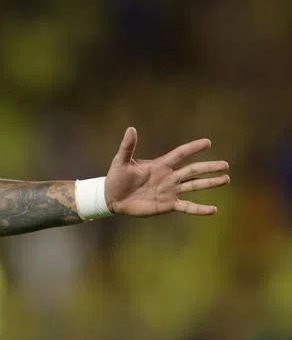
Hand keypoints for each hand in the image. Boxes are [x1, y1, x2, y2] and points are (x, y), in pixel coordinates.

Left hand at [105, 127, 229, 215]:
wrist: (112, 198)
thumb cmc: (117, 178)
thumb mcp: (121, 161)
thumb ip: (127, 147)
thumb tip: (131, 129)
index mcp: (160, 165)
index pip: (180, 154)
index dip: (193, 148)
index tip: (207, 142)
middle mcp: (169, 177)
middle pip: (193, 170)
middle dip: (209, 168)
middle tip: (225, 165)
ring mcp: (170, 191)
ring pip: (194, 186)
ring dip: (210, 183)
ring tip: (226, 179)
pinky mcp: (168, 205)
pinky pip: (187, 207)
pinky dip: (200, 209)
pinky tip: (213, 210)